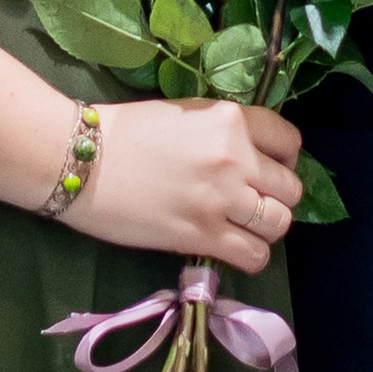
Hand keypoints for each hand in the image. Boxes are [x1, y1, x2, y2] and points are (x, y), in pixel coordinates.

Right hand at [78, 98, 304, 273]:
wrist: (82, 162)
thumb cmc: (125, 131)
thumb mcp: (186, 115)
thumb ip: (224, 132)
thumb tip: (251, 156)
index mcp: (232, 119)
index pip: (290, 142)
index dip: (283, 160)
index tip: (266, 170)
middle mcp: (236, 157)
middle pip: (290, 189)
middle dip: (276, 197)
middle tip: (250, 202)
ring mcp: (222, 199)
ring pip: (280, 223)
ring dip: (266, 228)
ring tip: (242, 227)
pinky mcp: (202, 236)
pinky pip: (255, 256)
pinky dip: (251, 256)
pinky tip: (232, 249)